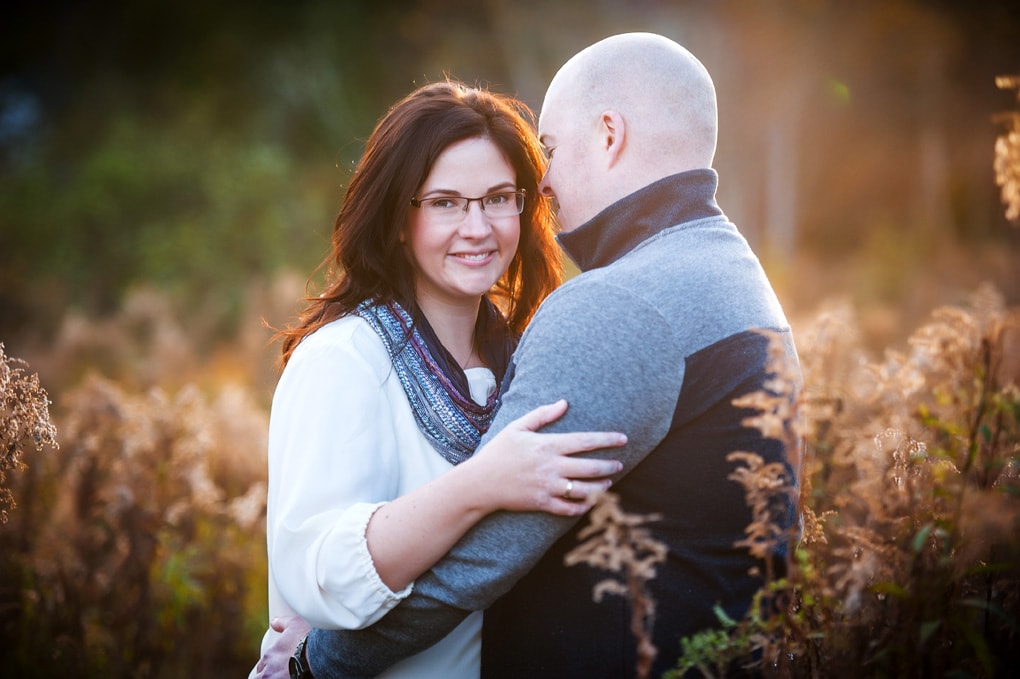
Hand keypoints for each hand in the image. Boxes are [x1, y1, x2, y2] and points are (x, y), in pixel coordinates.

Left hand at [254, 615, 311, 678]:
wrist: (320, 654)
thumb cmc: (309, 639)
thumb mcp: (295, 624)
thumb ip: (282, 623)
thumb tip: (274, 622)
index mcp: (270, 655)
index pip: (262, 666)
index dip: (269, 667)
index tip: (278, 666)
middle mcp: (269, 671)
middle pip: (261, 677)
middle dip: (268, 675)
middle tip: (280, 673)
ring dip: (272, 678)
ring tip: (285, 675)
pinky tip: (295, 677)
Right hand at [471, 399, 625, 515]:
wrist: (480, 482)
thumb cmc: (498, 452)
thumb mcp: (518, 427)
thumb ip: (543, 415)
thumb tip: (564, 403)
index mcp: (548, 445)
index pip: (586, 441)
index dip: (607, 439)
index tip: (623, 439)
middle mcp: (552, 466)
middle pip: (591, 467)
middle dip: (609, 466)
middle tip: (620, 464)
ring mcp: (548, 487)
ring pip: (585, 490)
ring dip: (601, 487)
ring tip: (609, 483)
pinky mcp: (543, 503)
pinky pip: (569, 509)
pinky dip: (583, 507)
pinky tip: (591, 503)